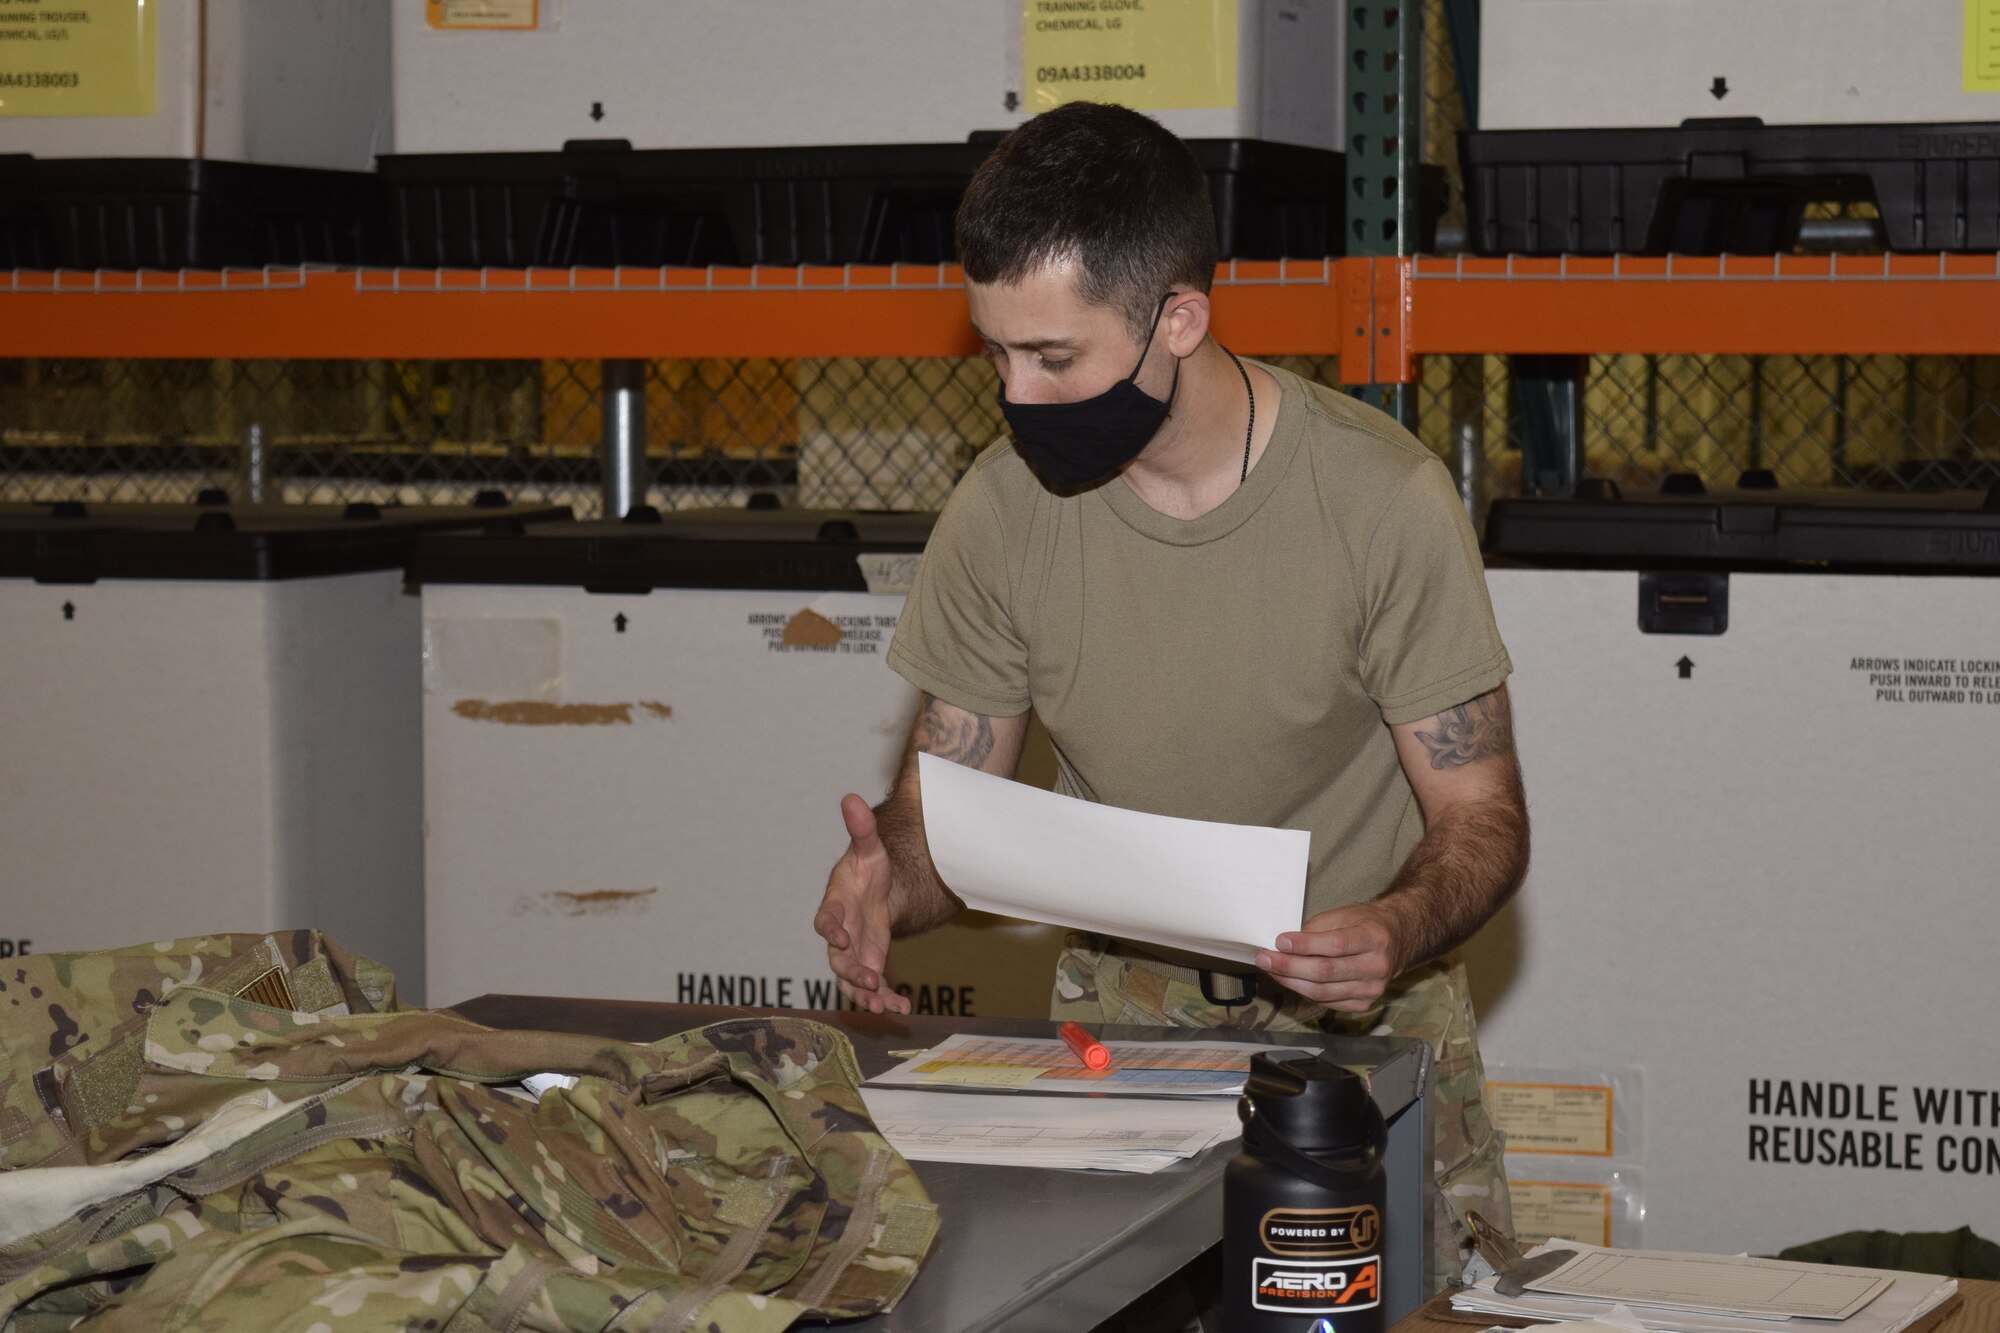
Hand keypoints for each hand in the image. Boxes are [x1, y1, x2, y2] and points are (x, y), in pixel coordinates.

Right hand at [812, 793, 909, 1014]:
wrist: (879, 889)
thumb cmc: (868, 868)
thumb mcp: (869, 848)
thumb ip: (860, 829)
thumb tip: (851, 798)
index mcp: (836, 905)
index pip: (825, 919)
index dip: (830, 928)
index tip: (838, 937)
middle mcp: (840, 933)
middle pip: (837, 957)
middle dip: (851, 971)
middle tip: (869, 980)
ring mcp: (854, 952)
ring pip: (852, 979)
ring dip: (865, 993)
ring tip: (882, 1006)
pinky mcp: (869, 964)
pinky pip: (872, 986)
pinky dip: (884, 998)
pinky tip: (903, 1008)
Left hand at [1255, 902, 1404, 1012]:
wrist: (1395, 940)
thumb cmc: (1364, 923)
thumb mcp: (1343, 915)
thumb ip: (1315, 929)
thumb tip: (1283, 945)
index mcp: (1374, 938)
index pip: (1336, 945)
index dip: (1305, 945)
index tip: (1280, 941)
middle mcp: (1376, 966)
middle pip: (1326, 972)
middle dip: (1289, 966)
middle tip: (1264, 959)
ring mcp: (1372, 989)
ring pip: (1323, 991)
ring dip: (1291, 982)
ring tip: (1271, 970)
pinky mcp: (1364, 1004)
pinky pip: (1327, 1002)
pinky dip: (1305, 992)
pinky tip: (1290, 981)